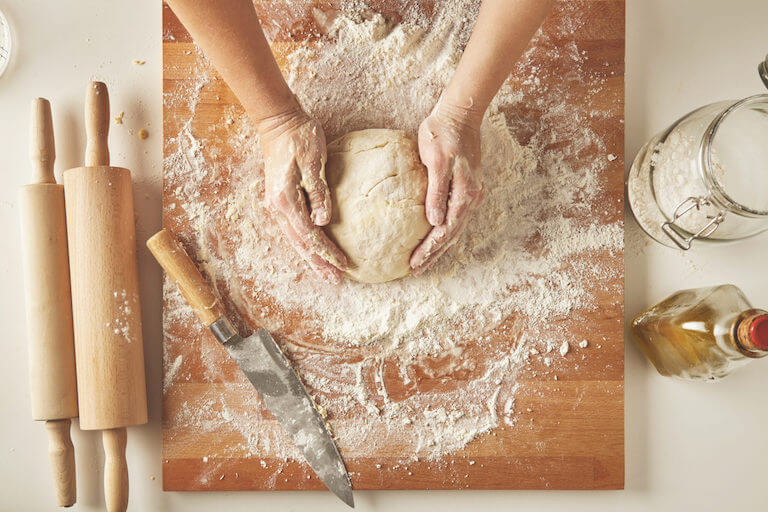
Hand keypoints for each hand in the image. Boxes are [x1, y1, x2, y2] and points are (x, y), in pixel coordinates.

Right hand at [258, 103, 347, 282]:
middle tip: (336, 281)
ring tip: (327, 273)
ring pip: (295, 240)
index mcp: (285, 199)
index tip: (344, 265)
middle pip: (300, 244)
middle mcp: (277, 207)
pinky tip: (314, 251)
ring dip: (311, 258)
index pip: (310, 235)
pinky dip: (305, 244)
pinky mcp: (280, 200)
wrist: (278, 121)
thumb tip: (323, 222)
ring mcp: (276, 205)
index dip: (327, 252)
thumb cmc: (299, 136)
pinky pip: (294, 230)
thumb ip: (318, 191)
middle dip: (318, 264)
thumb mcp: (313, 161)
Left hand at [410, 97, 483, 274]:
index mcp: (464, 194)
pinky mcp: (467, 187)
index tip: (414, 264)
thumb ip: (436, 191)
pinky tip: (435, 234)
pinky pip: (456, 217)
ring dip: (440, 246)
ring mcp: (472, 193)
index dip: (429, 250)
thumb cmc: (443, 134)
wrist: (460, 114)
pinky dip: (445, 231)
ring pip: (455, 228)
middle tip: (416, 269)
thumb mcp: (436, 160)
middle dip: (434, 254)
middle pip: (451, 235)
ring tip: (424, 260)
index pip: (445, 231)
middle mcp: (472, 198)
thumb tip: (435, 221)